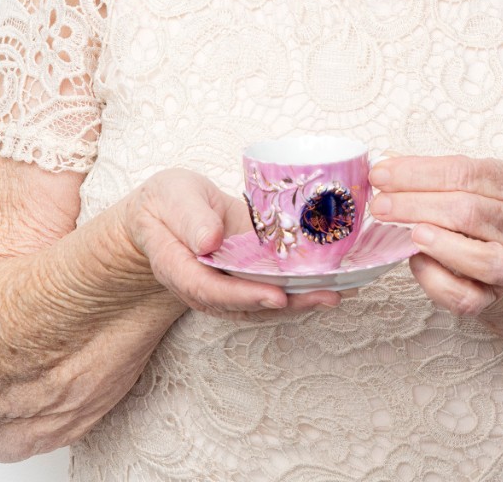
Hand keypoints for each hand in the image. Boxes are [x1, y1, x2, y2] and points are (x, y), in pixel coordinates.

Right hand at [118, 168, 342, 316]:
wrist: (167, 210)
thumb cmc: (167, 202)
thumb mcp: (173, 198)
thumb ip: (190, 218)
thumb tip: (210, 240)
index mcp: (179, 267)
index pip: (209, 289)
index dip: (243, 295)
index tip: (275, 296)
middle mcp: (205, 285)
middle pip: (244, 304)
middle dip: (286, 304)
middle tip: (324, 296)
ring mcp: (227, 284)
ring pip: (261, 302)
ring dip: (299, 301)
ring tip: (336, 292)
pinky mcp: (244, 276)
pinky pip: (269, 286)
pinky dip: (298, 288)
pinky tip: (329, 282)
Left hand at [369, 155, 502, 317]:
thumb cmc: (479, 214)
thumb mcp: (464, 183)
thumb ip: (429, 173)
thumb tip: (385, 164)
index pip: (464, 172)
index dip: (418, 172)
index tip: (381, 175)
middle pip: (468, 211)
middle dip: (416, 206)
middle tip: (380, 206)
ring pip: (482, 258)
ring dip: (440, 243)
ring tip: (410, 233)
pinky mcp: (493, 297)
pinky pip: (466, 296)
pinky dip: (437, 280)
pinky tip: (417, 262)